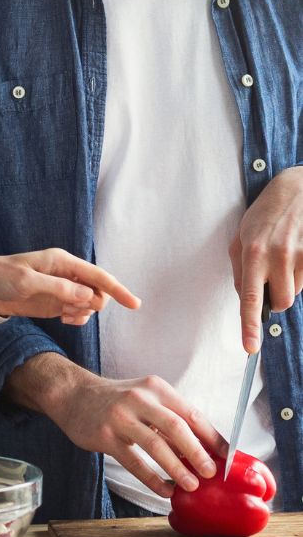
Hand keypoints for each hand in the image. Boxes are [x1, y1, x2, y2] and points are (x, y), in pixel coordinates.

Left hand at [0, 248, 140, 325]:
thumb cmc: (1, 277)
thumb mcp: (26, 282)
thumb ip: (58, 289)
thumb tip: (87, 296)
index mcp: (62, 262)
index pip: (98, 275)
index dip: (117, 289)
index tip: (134, 304)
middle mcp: (67, 274)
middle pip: (98, 291)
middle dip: (92, 304)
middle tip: (70, 310)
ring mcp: (63, 289)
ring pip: (90, 304)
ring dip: (82, 313)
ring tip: (62, 314)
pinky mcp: (57, 302)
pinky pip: (79, 312)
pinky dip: (76, 319)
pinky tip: (63, 319)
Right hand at [4, 353, 224, 499]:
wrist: (74, 395)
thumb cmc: (117, 401)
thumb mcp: (146, 398)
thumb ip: (169, 418)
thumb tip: (203, 449)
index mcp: (157, 388)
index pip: (191, 413)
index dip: (212, 436)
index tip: (226, 456)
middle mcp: (139, 398)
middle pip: (176, 427)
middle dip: (197, 453)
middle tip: (211, 473)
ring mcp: (121, 417)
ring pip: (155, 445)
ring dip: (176, 468)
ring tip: (190, 486)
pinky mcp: (105, 436)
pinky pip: (133, 461)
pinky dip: (151, 479)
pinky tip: (163, 490)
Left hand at [229, 166, 302, 351]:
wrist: (298, 189)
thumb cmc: (266, 214)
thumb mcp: (241, 237)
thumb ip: (240, 271)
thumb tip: (247, 301)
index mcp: (253, 251)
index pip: (251, 297)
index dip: (250, 325)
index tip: (250, 348)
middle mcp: (278, 255)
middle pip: (282, 302)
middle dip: (277, 298)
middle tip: (272, 276)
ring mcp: (302, 254)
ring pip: (297, 292)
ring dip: (290, 282)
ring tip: (287, 255)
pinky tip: (299, 251)